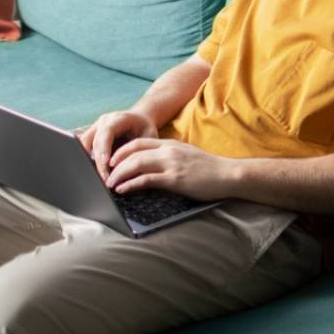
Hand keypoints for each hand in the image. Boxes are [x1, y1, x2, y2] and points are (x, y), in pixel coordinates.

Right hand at [78, 110, 157, 182]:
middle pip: (94, 142)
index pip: (106, 133)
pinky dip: (88, 160)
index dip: (104, 149)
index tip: (105, 164)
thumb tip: (127, 168)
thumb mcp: (148, 136)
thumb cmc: (145, 129)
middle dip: (99, 162)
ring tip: (101, 177)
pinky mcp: (91, 135)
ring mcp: (95, 128)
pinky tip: (96, 172)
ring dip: (90, 162)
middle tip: (105, 179)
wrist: (139, 119)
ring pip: (84, 145)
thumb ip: (138, 149)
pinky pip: (84, 148)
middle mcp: (103, 122)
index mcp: (118, 119)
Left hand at [105, 138, 233, 200]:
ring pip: (136, 164)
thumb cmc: (209, 169)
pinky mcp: (174, 179)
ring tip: (109, 184)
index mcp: (171, 144)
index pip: (139, 142)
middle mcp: (169, 151)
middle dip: (115, 163)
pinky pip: (146, 180)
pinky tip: (122, 190)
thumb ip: (169, 157)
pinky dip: (130, 184)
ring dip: (118, 174)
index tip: (111, 160)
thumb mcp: (187, 156)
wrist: (228, 174)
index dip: (121, 151)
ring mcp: (171, 164)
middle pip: (133, 152)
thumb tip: (151, 167)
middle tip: (105, 174)